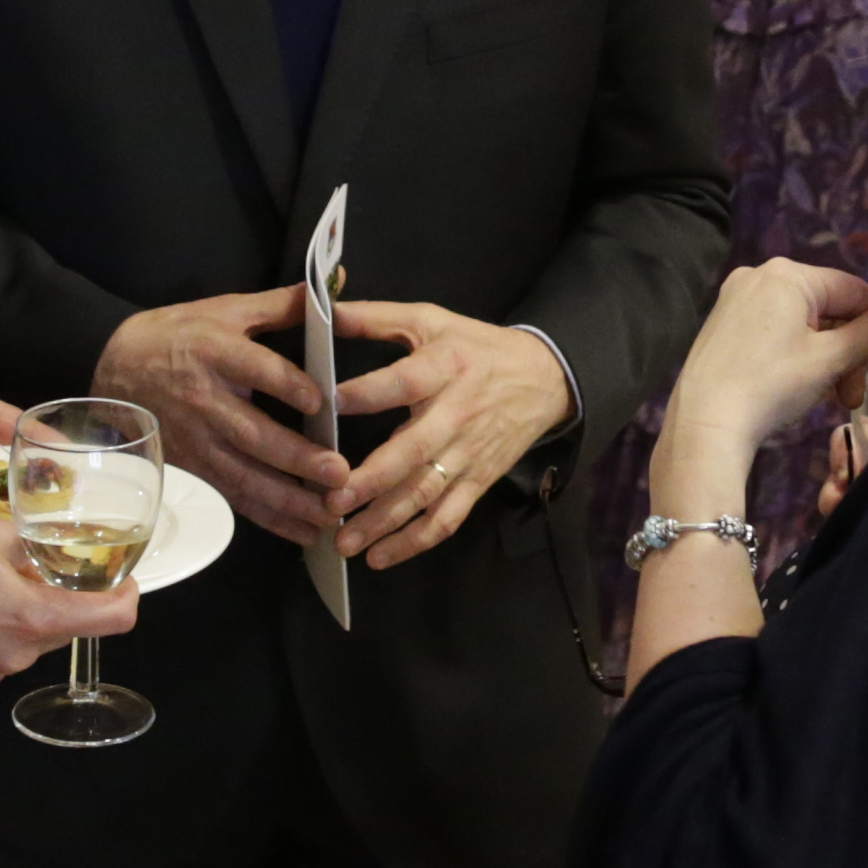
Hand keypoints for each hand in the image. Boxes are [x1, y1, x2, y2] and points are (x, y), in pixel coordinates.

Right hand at [0, 503, 138, 685]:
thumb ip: (41, 544)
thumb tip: (67, 543)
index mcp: (35, 617)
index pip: (114, 619)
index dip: (127, 595)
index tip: (120, 576)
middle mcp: (22, 653)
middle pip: (76, 627)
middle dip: (74, 596)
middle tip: (55, 564)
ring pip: (44, 638)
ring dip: (42, 610)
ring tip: (12, 577)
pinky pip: (14, 648)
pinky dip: (14, 625)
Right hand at [91, 287, 342, 543]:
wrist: (114, 369)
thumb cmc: (180, 334)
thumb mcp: (226, 309)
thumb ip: (282, 305)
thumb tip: (337, 283)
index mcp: (215, 351)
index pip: (254, 368)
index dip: (285, 384)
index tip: (320, 400)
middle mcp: (205, 399)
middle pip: (252, 433)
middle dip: (296, 458)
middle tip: (339, 474)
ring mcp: (197, 439)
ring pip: (244, 475)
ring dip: (288, 500)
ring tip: (329, 515)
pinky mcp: (194, 467)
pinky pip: (234, 496)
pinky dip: (269, 518)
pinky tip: (303, 533)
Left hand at [323, 302, 573, 568]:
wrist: (544, 378)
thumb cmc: (474, 346)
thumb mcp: (429, 319)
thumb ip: (375, 318)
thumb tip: (322, 310)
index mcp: (443, 367)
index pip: (403, 381)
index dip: (367, 393)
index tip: (328, 407)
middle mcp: (455, 414)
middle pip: (413, 452)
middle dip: (371, 480)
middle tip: (331, 500)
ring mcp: (468, 454)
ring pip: (425, 493)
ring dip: (384, 521)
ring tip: (344, 541)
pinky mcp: (478, 482)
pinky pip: (448, 518)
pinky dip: (416, 541)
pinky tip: (379, 557)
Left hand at [653, 262, 867, 487]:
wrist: (704, 424)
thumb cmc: (772, 385)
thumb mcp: (832, 359)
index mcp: (787, 274)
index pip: (854, 290)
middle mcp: (759, 276)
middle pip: (828, 309)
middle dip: (851, 353)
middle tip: (854, 396)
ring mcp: (736, 300)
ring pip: (804, 324)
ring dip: (828, 360)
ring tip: (831, 399)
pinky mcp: (723, 327)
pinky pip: (777, 332)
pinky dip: (799, 357)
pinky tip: (802, 388)